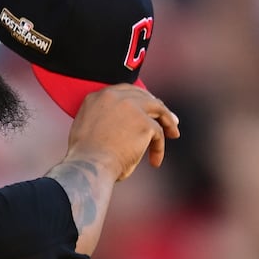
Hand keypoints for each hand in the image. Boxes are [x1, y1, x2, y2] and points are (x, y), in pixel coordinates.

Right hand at [64, 84, 178, 181]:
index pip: (124, 91)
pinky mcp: (145, 123)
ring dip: (168, 121)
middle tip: (168, 119)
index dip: (138, 100)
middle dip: (157, 107)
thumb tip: (117, 127)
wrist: (89, 166)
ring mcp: (132, 108)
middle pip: (143, 96)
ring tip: (173, 133)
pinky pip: (159, 134)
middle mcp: (115, 97)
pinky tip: (155, 161)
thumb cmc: (85, 158)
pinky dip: (159, 148)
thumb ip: (101, 119)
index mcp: (97, 97)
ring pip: (158, 109)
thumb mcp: (87, 128)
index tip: (146, 109)